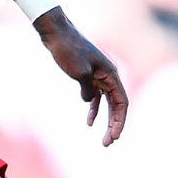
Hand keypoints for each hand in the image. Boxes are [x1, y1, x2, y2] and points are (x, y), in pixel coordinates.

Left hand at [39, 13, 127, 146]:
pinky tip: (89, 121)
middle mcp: (108, 75)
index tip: (114, 137)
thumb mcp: (79, 72)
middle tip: (108, 144)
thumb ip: (88, 89)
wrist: (56, 33)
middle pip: (116, 105)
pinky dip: (94, 108)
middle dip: (114, 125)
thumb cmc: (68, 50)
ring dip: (106, 120)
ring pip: (107, 102)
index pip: (121, 102)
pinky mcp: (88, 75)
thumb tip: (90, 101)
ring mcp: (99, 76)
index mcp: (111, 74)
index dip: (120, 121)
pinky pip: (95, 96)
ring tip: (103, 138)